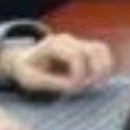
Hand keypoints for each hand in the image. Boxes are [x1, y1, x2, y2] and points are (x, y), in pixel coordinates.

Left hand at [0, 33, 115, 92]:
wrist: (24, 59)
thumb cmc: (27, 70)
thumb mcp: (33, 80)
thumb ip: (53, 83)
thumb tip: (76, 86)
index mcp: (52, 44)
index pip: (76, 55)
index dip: (79, 74)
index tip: (73, 89)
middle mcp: (68, 40)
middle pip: (93, 50)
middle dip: (95, 71)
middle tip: (89, 88)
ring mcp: (77, 41)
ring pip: (101, 49)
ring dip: (104, 68)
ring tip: (98, 85)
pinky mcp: (84, 48)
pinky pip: (102, 53)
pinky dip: (105, 65)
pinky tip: (98, 80)